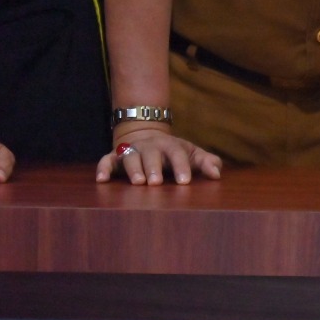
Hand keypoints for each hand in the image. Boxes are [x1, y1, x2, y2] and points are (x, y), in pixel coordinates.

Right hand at [97, 124, 221, 184]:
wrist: (147, 136)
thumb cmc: (173, 152)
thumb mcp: (192, 154)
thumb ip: (206, 162)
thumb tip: (217, 174)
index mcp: (170, 145)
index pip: (177, 154)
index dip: (181, 167)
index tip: (184, 182)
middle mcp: (150, 146)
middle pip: (152, 154)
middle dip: (154, 167)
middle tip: (156, 183)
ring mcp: (132, 150)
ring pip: (130, 156)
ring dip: (133, 169)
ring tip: (137, 182)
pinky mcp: (115, 156)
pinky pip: (107, 160)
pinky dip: (103, 168)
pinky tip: (102, 180)